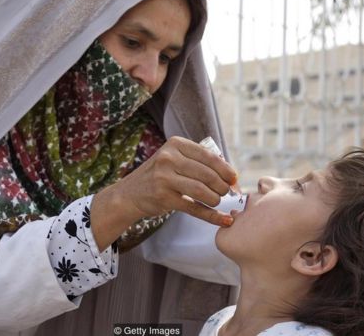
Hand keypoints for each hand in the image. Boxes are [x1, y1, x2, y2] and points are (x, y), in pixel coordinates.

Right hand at [90, 136, 235, 249]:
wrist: (130, 194)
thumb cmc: (159, 175)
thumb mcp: (173, 158)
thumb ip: (198, 161)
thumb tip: (231, 174)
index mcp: (175, 144)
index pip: (209, 156)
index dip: (226, 169)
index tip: (234, 179)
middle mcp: (168, 158)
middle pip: (207, 174)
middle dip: (222, 186)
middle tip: (226, 192)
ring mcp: (164, 179)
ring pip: (202, 191)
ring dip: (216, 199)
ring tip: (217, 201)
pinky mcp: (164, 198)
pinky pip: (194, 208)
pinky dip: (212, 216)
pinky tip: (224, 219)